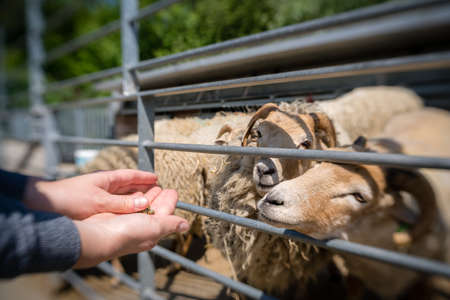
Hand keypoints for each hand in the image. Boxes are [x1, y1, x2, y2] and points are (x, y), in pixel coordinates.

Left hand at [24, 169, 157, 219]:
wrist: (43, 206)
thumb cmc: (68, 199)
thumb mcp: (98, 202)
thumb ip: (121, 203)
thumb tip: (144, 202)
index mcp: (106, 179)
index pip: (130, 175)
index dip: (144, 176)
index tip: (156, 178)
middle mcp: (103, 186)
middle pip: (128, 186)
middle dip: (142, 188)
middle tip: (157, 192)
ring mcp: (98, 196)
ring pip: (121, 197)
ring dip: (134, 200)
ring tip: (147, 204)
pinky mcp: (93, 208)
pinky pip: (114, 207)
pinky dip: (124, 209)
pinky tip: (129, 215)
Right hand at [73, 188, 188, 267]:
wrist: (99, 235)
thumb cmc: (127, 233)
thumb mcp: (155, 227)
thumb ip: (170, 224)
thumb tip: (186, 226)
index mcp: (152, 231)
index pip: (165, 213)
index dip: (170, 201)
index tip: (174, 191)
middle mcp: (141, 227)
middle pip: (155, 209)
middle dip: (160, 198)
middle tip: (165, 187)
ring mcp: (128, 221)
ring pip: (143, 206)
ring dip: (149, 196)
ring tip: (153, 186)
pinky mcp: (117, 216)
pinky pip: (130, 205)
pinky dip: (135, 198)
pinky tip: (136, 192)